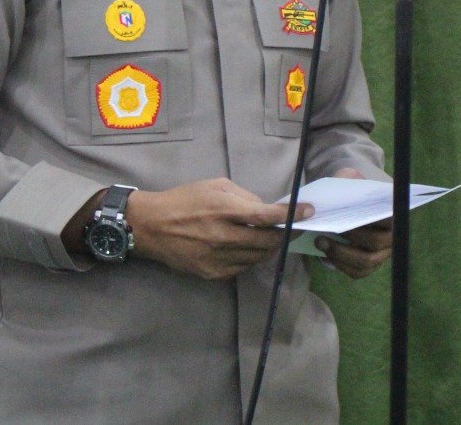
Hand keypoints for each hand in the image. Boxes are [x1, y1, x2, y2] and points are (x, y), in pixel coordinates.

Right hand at [126, 178, 313, 280]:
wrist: (151, 227)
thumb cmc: (185, 200)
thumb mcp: (215, 186)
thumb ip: (244, 197)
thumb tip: (266, 210)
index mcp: (224, 210)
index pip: (267, 215)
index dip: (292, 214)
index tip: (309, 211)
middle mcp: (223, 237)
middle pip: (268, 241)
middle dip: (284, 234)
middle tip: (291, 228)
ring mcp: (218, 258)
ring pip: (258, 257)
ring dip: (269, 247)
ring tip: (269, 237)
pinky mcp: (212, 274)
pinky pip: (243, 268)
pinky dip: (251, 258)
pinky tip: (248, 248)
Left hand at [316, 168, 392, 279]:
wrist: (347, 208)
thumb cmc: (350, 195)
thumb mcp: (348, 182)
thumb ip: (349, 178)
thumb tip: (348, 178)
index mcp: (392, 214)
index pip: (390, 217)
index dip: (374, 218)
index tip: (353, 215)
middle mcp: (391, 237)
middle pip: (376, 242)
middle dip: (352, 237)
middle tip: (330, 229)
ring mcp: (381, 255)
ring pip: (366, 262)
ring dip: (341, 253)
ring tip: (319, 242)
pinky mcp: (369, 266)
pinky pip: (357, 272)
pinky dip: (340, 265)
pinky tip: (324, 255)